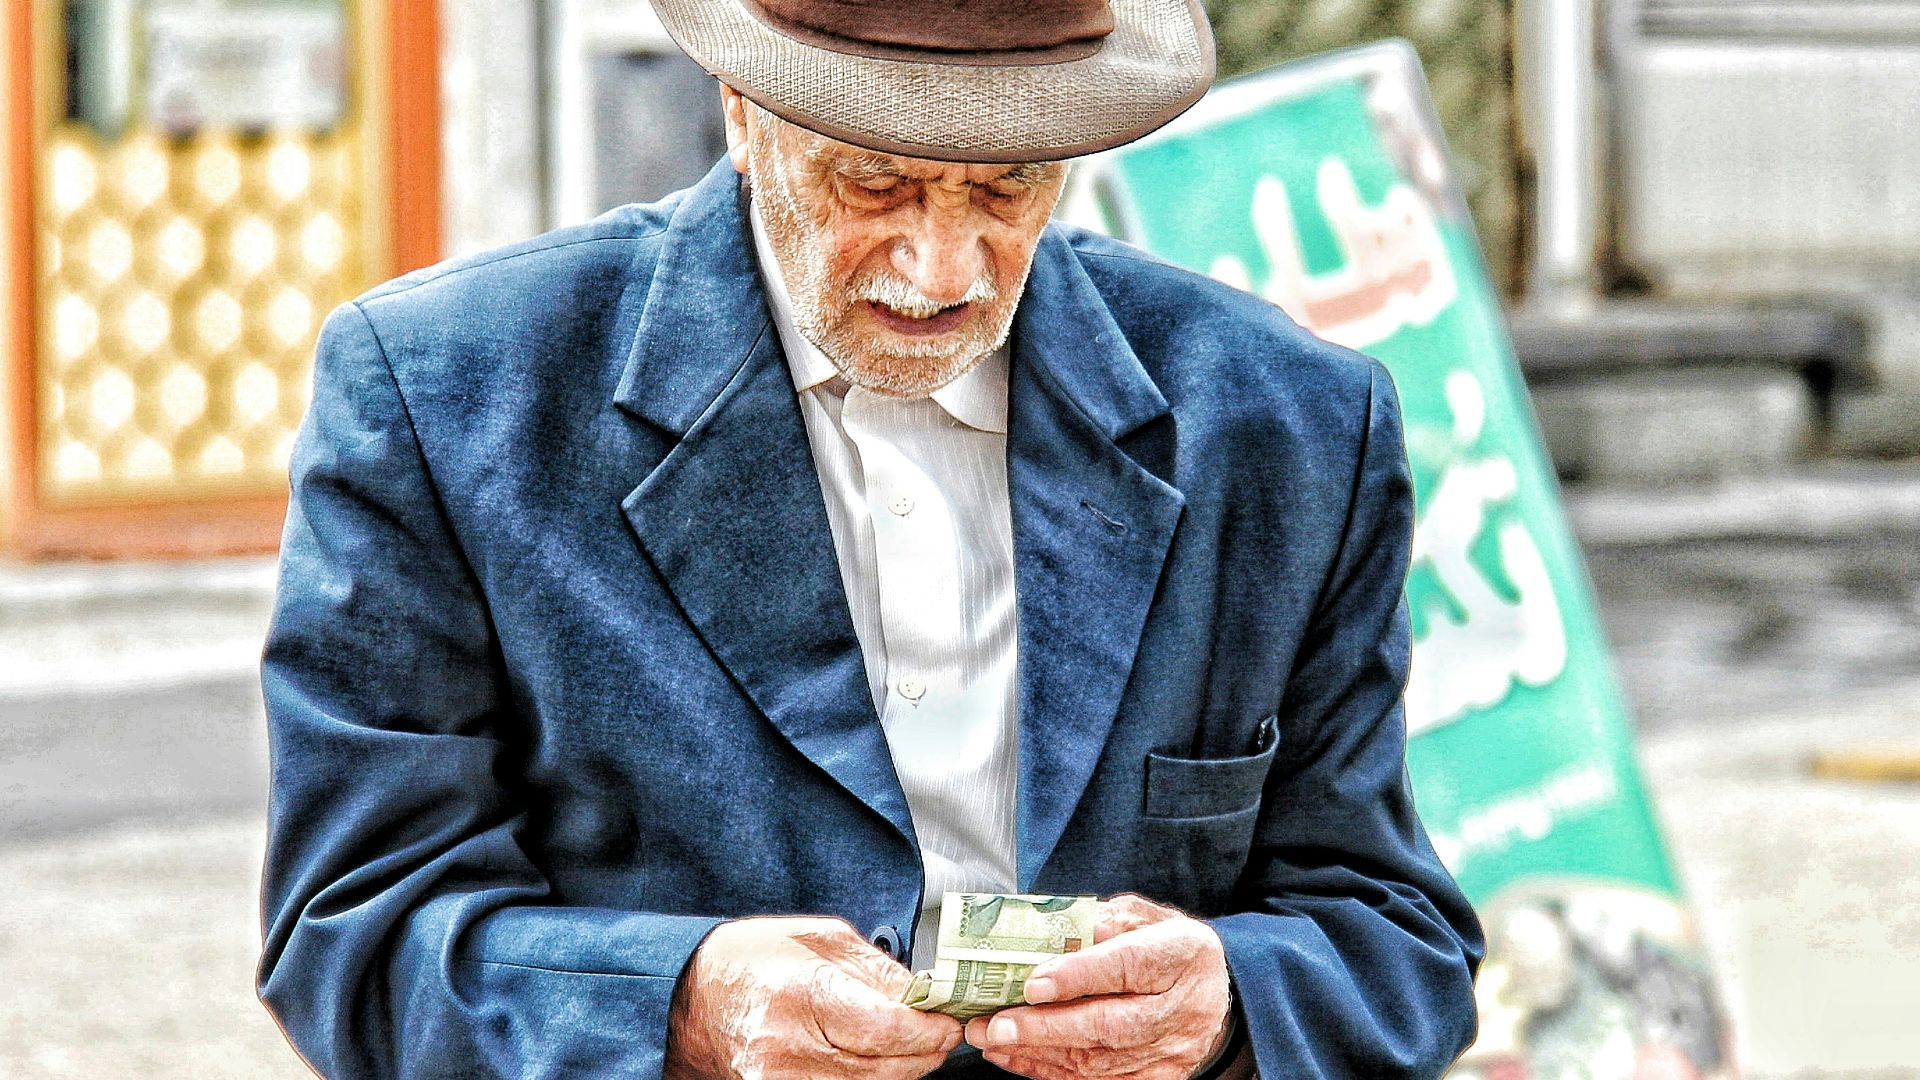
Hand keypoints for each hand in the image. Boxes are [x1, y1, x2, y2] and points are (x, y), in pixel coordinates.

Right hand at [665, 916, 962, 1079]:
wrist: (689, 994)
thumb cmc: (751, 957)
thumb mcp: (821, 939)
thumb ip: (878, 970)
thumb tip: (926, 994)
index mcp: (801, 995)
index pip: (888, 1030)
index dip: (929, 1031)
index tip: (949, 1021)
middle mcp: (788, 1048)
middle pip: (884, 1070)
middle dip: (923, 1053)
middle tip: (941, 1034)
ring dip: (901, 1072)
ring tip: (913, 1045)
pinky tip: (878, 1062)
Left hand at [965, 894, 1232, 1079]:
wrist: (1215, 994)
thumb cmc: (1166, 948)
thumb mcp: (1146, 917)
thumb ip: (1106, 919)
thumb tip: (1057, 928)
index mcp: (1182, 953)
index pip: (1129, 966)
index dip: (1079, 975)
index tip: (1033, 982)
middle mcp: (1181, 1007)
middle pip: (1111, 1024)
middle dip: (1047, 1027)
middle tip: (996, 1024)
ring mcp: (1172, 1051)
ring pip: (1100, 1061)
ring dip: (1038, 1052)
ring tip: (991, 1038)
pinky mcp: (1158, 1078)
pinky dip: (1051, 1071)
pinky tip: (1016, 1057)